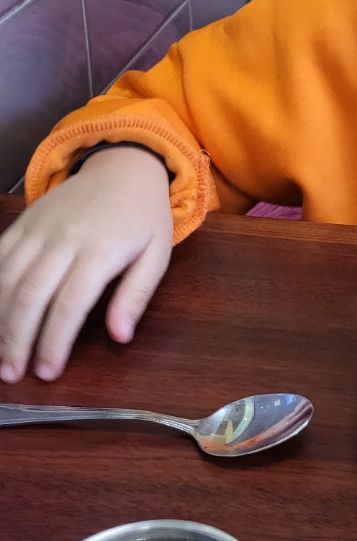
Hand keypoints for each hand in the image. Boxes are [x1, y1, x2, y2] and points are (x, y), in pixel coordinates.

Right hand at [0, 147, 172, 382]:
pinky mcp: (23, 223)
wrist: (123, 166)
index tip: (48, 372)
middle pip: (30, 295)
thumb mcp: (157, 254)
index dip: (54, 342)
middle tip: (13, 374)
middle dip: (17, 340)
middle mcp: (63, 238)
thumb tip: (120, 336)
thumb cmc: (143, 216)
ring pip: (5, 279)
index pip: (70, 304)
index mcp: (101, 249)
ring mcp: (38, 229)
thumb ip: (137, 295)